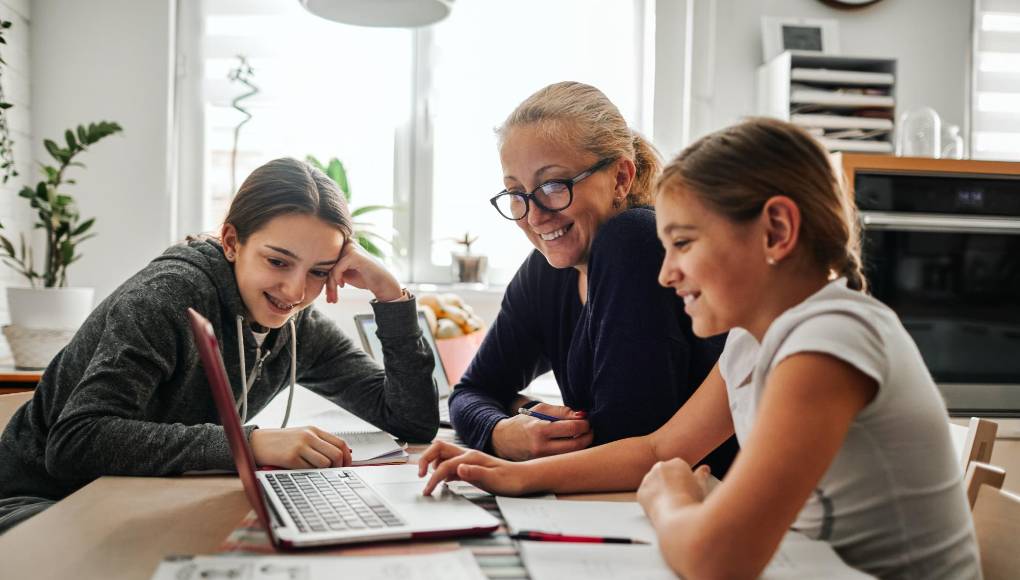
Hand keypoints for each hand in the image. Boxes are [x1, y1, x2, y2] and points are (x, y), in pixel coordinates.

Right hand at [250, 426, 352, 468]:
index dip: (347, 457)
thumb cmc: (281, 442)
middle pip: (336, 454)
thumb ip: (320, 443)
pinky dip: (310, 473)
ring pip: (325, 463)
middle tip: (333, 472)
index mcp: (314, 430)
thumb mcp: (302, 436)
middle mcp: (309, 436)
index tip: (346, 465)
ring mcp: (300, 446)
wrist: (257, 442)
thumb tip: (342, 455)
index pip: (340, 443)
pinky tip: (302, 471)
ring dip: (323, 471)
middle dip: (338, 466)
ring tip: (315, 471)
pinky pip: (310, 470)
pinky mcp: (291, 458)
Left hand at [325, 240, 402, 302]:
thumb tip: (312, 272)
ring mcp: (351, 247)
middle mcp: (347, 242)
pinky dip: (337, 279)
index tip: (327, 293)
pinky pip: (337, 269)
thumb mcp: (344, 273)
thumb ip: (331, 269)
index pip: (325, 260)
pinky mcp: (354, 255)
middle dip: (327, 283)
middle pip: (327, 263)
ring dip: (331, 285)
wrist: (383, 284)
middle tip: (329, 299)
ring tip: (333, 298)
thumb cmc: (364, 278)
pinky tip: (342, 285)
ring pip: (331, 267)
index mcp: (344, 244)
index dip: (324, 276)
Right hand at [417, 440, 532, 495]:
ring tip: (429, 480)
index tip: (427, 491)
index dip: (433, 477)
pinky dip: (442, 471)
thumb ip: (475, 473)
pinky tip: (444, 481)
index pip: (444, 465)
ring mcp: (469, 460)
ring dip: (433, 464)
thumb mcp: (493, 479)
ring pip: (443, 455)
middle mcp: (467, 455)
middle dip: (425, 459)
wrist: (524, 478)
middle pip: (439, 449)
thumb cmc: (511, 480)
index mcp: (471, 457)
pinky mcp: (471, 467)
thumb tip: (458, 468)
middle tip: (420, 475)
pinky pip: (451, 465)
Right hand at [491, 403, 591, 459]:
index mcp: (540, 430)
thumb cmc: (524, 422)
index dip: (584, 424)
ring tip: (581, 437)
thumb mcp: (540, 410)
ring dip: (582, 446)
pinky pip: (564, 461)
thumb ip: (562, 411)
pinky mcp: (543, 468)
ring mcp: (542, 460)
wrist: (504, 440)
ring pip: (573, 455)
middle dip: (588, 436)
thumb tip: (581, 415)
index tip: (586, 421)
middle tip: (589, 430)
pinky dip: (572, 453)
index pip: (572, 428)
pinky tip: (571, 445)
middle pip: (576, 445)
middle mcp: (541, 447)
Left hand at [637, 458, 709, 516]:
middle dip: (671, 483)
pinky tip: (662, 509)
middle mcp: (660, 467)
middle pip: (665, 474)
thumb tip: (704, 469)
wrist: (677, 519)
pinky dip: (651, 501)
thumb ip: (702, 475)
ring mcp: (648, 479)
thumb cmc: (691, 503)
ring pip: (654, 483)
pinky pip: (645, 495)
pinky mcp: (640, 493)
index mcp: (676, 463)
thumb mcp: (702, 487)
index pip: (680, 468)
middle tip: (680, 498)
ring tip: (671, 505)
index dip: (685, 481)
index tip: (688, 490)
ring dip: (659, 491)